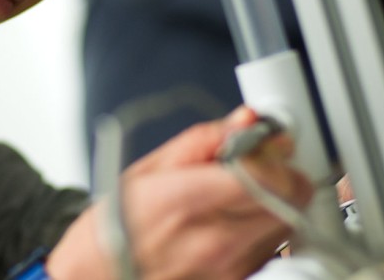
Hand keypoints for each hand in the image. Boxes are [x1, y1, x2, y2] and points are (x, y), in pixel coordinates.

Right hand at [48, 108, 312, 279]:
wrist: (93, 279)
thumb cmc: (115, 227)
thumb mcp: (149, 169)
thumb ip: (205, 140)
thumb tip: (247, 120)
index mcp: (187, 202)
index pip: (267, 176)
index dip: (276, 155)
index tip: (268, 146)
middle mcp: (213, 241)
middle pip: (290, 200)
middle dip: (283, 176)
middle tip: (262, 166)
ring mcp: (228, 269)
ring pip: (287, 225)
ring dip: (277, 204)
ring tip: (243, 196)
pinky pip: (272, 250)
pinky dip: (265, 230)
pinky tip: (238, 223)